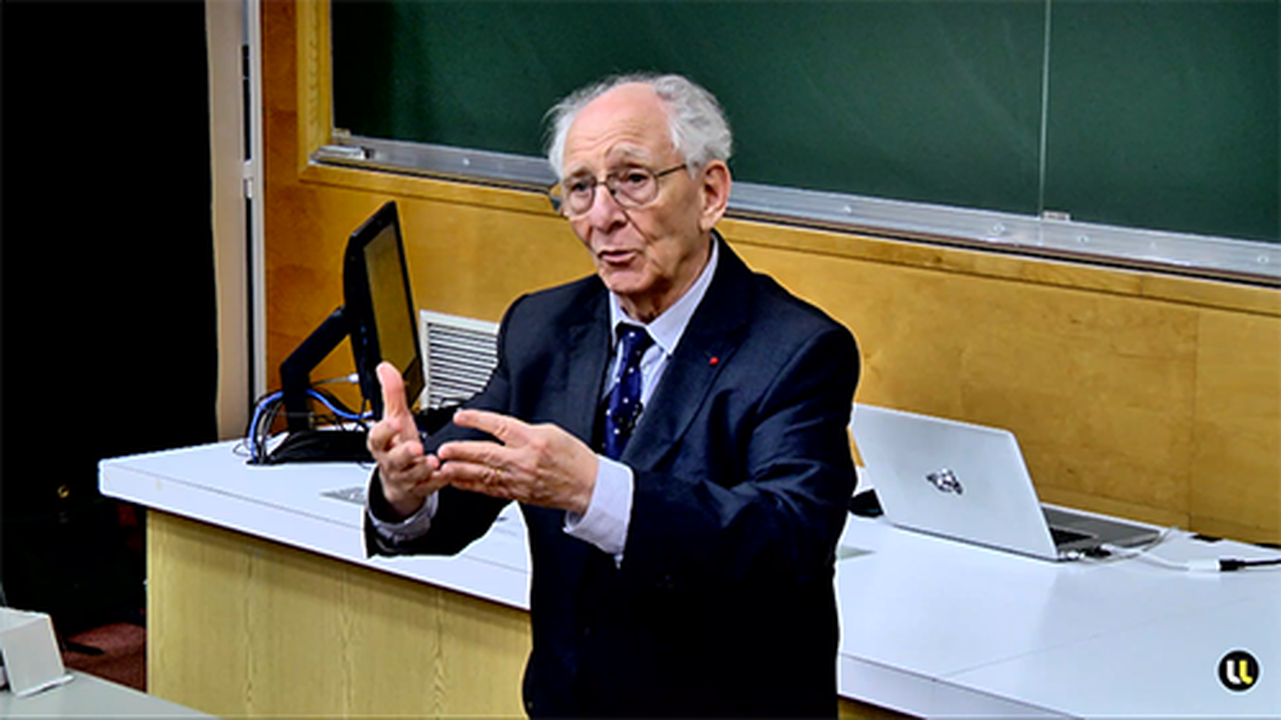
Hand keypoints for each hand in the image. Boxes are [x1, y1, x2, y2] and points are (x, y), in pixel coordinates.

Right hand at [367, 362, 444, 517]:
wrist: (399, 480)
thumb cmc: (397, 445)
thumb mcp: (395, 418)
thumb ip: (392, 394)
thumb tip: (384, 367)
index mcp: (382, 444)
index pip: (377, 438)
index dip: (384, 431)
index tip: (393, 422)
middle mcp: (392, 461)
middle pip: (394, 459)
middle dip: (404, 453)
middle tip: (416, 447)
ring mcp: (405, 476)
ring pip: (412, 475)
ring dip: (422, 469)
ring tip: (433, 462)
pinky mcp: (420, 488)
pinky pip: (429, 487)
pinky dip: (438, 481)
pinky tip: (447, 473)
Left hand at [436, 409, 598, 513]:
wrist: (587, 485)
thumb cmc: (574, 458)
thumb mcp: (552, 432)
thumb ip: (523, 431)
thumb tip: (502, 430)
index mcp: (533, 440)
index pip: (499, 427)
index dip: (477, 420)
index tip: (461, 416)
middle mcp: (523, 460)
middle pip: (486, 454)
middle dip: (461, 451)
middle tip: (443, 449)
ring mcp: (519, 479)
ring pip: (483, 475)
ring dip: (460, 470)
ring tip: (443, 467)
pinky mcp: (517, 494)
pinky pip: (489, 489)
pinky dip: (471, 486)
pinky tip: (458, 481)